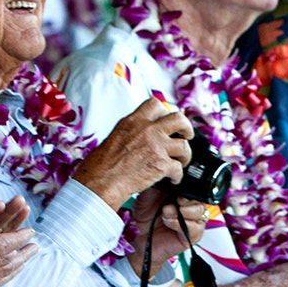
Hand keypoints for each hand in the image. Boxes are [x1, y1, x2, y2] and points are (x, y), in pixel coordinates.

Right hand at [0, 189, 37, 286]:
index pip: (0, 244)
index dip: (18, 238)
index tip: (30, 231)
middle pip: (6, 259)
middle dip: (23, 251)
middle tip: (34, 243)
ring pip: (3, 273)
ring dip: (19, 265)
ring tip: (29, 257)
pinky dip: (7, 276)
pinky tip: (11, 272)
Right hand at [72, 99, 192, 209]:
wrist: (100, 182)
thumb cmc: (100, 165)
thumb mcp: (114, 138)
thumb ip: (132, 133)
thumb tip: (141, 137)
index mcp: (133, 122)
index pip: (155, 105)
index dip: (165, 113)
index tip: (166, 121)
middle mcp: (146, 130)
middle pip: (178, 118)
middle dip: (186, 128)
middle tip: (186, 136)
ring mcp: (156, 146)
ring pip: (184, 145)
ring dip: (185, 155)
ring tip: (181, 162)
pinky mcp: (161, 164)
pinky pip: (179, 168)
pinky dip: (177, 176)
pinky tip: (172, 180)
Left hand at [126, 188, 208, 276]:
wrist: (139, 238)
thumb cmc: (144, 216)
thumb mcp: (149, 193)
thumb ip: (160, 182)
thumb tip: (167, 169)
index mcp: (182, 193)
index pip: (195, 186)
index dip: (189, 184)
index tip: (178, 184)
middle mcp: (190, 206)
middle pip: (201, 198)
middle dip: (187, 198)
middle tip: (174, 201)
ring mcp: (193, 221)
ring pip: (200, 211)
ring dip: (181, 211)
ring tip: (165, 212)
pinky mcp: (192, 236)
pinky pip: (195, 227)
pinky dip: (179, 223)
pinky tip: (168, 222)